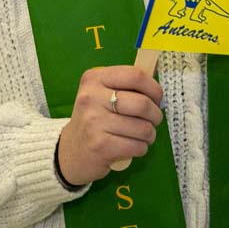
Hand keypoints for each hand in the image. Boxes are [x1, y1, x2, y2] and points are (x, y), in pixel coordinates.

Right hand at [56, 65, 163, 186]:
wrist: (70, 151)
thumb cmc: (95, 119)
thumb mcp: (101, 94)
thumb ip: (126, 87)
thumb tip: (157, 90)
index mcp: (94, 79)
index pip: (135, 75)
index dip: (154, 88)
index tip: (156, 99)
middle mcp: (91, 97)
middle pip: (142, 103)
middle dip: (156, 115)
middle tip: (153, 120)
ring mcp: (94, 122)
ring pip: (143, 128)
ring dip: (150, 135)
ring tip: (142, 136)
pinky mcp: (100, 146)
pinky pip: (137, 146)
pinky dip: (141, 148)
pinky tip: (132, 146)